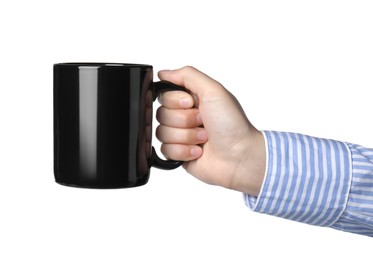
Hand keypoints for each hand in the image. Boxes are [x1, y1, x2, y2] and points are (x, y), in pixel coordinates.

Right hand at [156, 66, 264, 195]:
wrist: (239, 156)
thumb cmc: (232, 124)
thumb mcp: (214, 90)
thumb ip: (187, 75)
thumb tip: (163, 73)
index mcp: (191, 99)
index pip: (164, 95)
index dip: (175, 101)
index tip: (192, 104)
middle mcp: (184, 116)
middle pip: (161, 114)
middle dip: (184, 120)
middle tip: (203, 123)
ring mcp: (181, 136)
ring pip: (161, 133)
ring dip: (186, 136)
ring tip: (204, 138)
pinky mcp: (178, 153)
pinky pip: (165, 150)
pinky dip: (183, 151)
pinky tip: (198, 151)